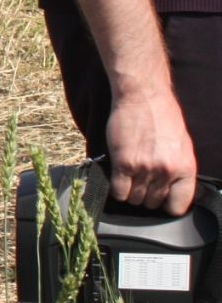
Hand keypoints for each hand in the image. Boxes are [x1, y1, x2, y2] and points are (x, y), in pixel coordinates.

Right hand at [105, 84, 197, 214]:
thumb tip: (170, 189)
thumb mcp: (181, 145)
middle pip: (153, 202)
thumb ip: (177, 169)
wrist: (143, 96)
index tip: (160, 200)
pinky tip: (118, 178)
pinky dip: (117, 189)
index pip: (178, 205)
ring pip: (135, 198)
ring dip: (130, 192)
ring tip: (129, 178)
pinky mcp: (123, 163)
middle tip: (141, 183)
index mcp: (186, 168)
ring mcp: (144, 168)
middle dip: (146, 196)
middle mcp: (166, 171)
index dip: (167, 205)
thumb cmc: (162, 116)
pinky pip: (119, 190)